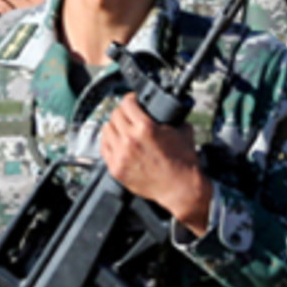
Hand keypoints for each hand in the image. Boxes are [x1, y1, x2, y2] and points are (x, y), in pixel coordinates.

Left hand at [100, 95, 211, 235]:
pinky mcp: (116, 169)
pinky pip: (103, 149)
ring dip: (114, 126)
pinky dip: (108, 142)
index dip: (130, 98)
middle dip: (122, 111)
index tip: (133, 100)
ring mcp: (121, 155)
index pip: (127, 103)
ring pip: (106, 130)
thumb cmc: (183, 162)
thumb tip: (169, 112)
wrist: (180, 187)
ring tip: (121, 127)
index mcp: (146, 127)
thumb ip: (173, 118)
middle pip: (115, 115)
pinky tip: (116, 141)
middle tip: (128, 113)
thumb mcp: (183, 131)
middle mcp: (130, 140)